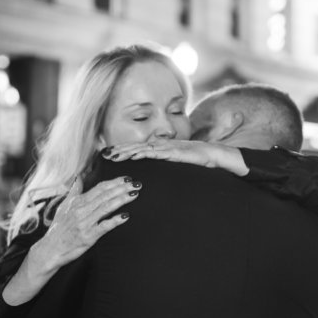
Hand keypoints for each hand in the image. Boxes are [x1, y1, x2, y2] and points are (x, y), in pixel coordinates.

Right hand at [4, 176, 139, 305]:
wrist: (50, 249)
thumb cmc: (58, 228)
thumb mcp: (64, 206)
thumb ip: (74, 191)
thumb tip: (78, 177)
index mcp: (77, 202)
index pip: (99, 188)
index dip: (114, 182)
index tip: (126, 178)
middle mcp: (81, 210)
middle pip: (105, 196)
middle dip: (122, 188)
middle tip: (136, 184)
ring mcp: (85, 223)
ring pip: (106, 207)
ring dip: (121, 200)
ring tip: (134, 194)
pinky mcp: (88, 236)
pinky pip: (104, 226)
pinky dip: (115, 220)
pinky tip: (125, 216)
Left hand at [104, 139, 247, 175]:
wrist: (213, 154)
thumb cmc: (195, 160)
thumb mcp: (176, 163)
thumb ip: (164, 164)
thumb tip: (153, 172)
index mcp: (160, 148)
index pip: (137, 148)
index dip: (123, 150)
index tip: (109, 154)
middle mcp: (161, 145)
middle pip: (136, 146)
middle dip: (119, 150)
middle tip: (104, 154)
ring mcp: (167, 147)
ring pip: (142, 148)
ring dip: (127, 152)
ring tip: (114, 156)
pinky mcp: (174, 152)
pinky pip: (156, 153)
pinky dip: (143, 154)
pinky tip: (134, 156)